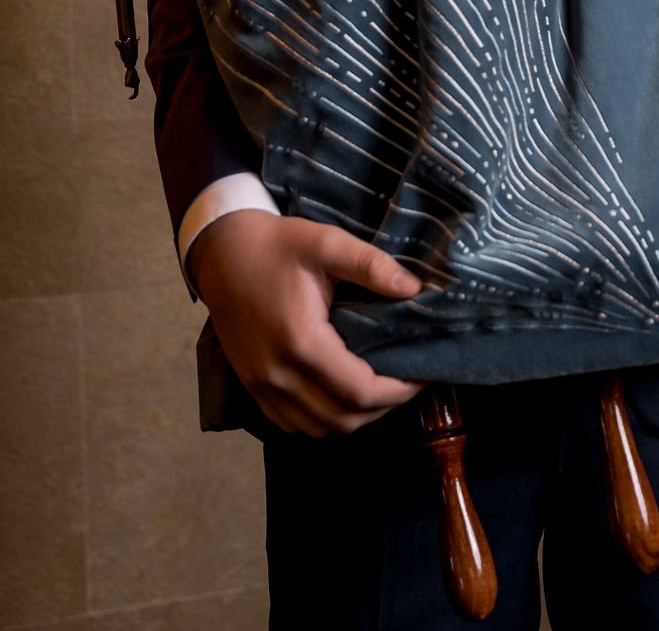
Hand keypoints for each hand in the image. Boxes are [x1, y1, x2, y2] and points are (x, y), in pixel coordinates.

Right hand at [189, 211, 424, 435]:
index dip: (398, 391)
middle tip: (408, 382)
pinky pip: (292, 424)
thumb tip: (414, 289)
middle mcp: (278, 374)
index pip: (360, 391)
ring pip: (318, 429)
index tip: (423, 374)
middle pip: (343, 419)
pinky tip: (341, 396)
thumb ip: (371, 265)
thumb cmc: (276, 245)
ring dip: (355, 417)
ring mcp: (261, 385)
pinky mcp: (251, 386)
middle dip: (384, 407)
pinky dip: (323, 420)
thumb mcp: (326, 242)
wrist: (222, 251)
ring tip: (380, 389)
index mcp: (302, 341)